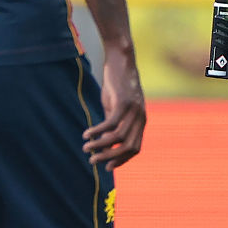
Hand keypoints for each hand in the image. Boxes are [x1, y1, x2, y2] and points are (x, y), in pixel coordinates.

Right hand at [83, 48, 145, 167]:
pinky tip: (87, 134)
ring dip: (100, 145)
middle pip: (128, 146)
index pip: (135, 148)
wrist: (121, 60)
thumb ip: (113, 126)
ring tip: (86, 148)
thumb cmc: (117, 85)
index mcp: (141, 121)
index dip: (122, 159)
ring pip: (117, 137)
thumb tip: (106, 145)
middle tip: (93, 161)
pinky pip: (110, 123)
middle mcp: (140, 117)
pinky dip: (98, 131)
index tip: (107, 167)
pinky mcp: (123, 102)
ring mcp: (133, 110)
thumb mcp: (115, 108)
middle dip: (110, 157)